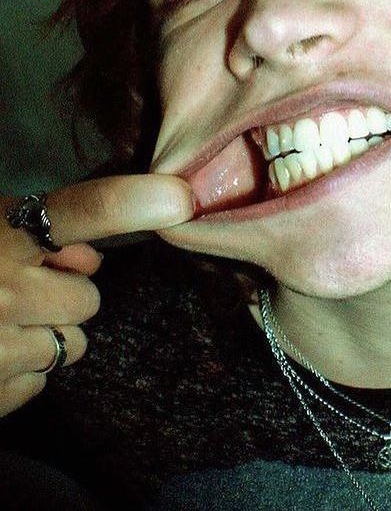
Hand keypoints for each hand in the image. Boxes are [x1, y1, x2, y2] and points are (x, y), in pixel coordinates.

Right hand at [0, 175, 193, 416]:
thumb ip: (34, 231)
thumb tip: (89, 258)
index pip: (81, 211)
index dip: (133, 202)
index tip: (181, 198)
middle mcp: (3, 292)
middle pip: (88, 299)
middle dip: (62, 296)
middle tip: (17, 291)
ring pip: (69, 346)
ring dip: (44, 337)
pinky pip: (38, 384)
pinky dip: (19, 374)